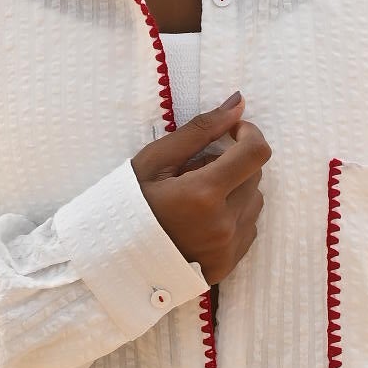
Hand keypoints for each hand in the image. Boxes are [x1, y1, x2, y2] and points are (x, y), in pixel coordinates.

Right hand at [132, 94, 270, 286]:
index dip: (249, 134)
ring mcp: (227, 248)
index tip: (232, 131)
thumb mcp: (156, 160)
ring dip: (234, 191)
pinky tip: (202, 221)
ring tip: (197, 199)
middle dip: (233, 165)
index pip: (255, 153)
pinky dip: (233, 217)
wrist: (112, 258)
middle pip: (254, 176)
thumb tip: (239, 103)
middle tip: (195, 171)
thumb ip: (201, 130)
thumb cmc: (129, 204)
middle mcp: (223, 224)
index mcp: (204, 194)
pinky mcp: (228, 264)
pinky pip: (248, 229)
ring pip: (253, 202)